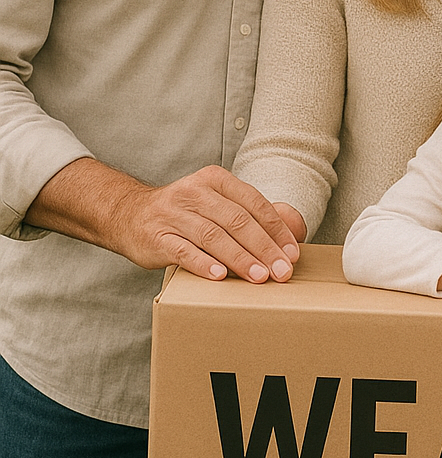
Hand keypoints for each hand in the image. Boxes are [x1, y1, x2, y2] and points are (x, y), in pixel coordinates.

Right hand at [29, 158, 302, 283]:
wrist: (129, 215)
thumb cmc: (186, 215)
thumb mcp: (218, 204)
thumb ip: (254, 215)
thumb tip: (296, 231)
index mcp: (215, 180)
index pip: (254, 203)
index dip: (276, 229)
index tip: (293, 254)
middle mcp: (194, 192)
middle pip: (237, 220)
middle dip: (264, 247)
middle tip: (282, 271)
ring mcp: (173, 214)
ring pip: (213, 236)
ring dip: (240, 258)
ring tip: (259, 277)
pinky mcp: (156, 237)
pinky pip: (183, 251)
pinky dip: (202, 263)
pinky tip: (219, 276)